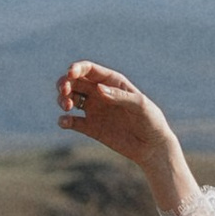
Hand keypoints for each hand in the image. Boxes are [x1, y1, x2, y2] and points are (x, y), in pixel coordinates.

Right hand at [56, 61, 174, 172]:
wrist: (152, 146)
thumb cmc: (151, 121)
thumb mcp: (140, 105)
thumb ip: (120, 96)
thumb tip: (99, 89)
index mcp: (112, 82)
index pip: (89, 70)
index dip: (77, 69)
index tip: (70, 74)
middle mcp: (100, 93)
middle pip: (74, 82)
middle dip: (64, 83)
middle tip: (64, 91)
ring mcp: (94, 110)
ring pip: (69, 99)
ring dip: (62, 99)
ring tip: (67, 106)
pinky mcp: (90, 128)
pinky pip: (71, 121)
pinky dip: (64, 120)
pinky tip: (65, 122)